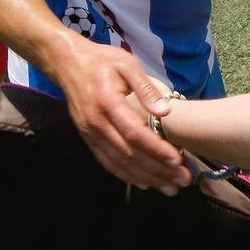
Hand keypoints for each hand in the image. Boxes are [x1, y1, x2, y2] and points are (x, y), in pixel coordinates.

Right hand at [53, 35, 190, 194]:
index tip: (178, 160)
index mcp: (108, 103)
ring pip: (119, 163)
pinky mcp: (87, 139)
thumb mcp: (127, 63)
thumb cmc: (101, 61)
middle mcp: (97, 123)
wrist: (67, 63)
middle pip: (129, 154)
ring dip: (146, 178)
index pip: (135, 133)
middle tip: (182, 181)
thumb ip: (146, 88)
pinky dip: (127, 176)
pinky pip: (107, 162)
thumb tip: (166, 112)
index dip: (156, 149)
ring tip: (170, 188)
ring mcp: (90, 133)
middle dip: (158, 170)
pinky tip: (145, 183)